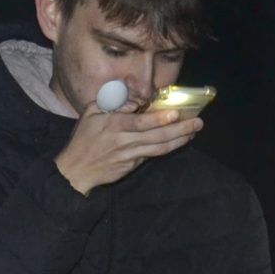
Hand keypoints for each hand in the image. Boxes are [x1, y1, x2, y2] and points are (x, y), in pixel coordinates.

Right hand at [53, 99, 201, 195]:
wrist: (75, 171)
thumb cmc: (83, 138)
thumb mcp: (91, 112)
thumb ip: (112, 102)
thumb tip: (134, 102)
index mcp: (113, 126)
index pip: (140, 123)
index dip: (159, 119)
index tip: (175, 113)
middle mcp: (124, 141)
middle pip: (157, 136)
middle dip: (180, 129)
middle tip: (198, 122)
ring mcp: (129, 156)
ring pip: (159, 148)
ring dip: (179, 140)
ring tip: (194, 131)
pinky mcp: (131, 166)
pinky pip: (151, 155)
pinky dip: (167, 148)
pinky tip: (179, 142)